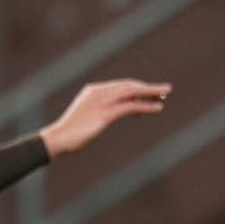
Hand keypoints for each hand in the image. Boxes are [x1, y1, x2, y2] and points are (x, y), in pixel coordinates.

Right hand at [40, 79, 171, 157]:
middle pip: (129, 85)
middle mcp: (99, 92)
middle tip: (165, 90)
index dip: (137, 88)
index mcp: (93, 90)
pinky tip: (157, 107)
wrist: (58, 138)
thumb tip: (107, 117)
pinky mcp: (106, 114)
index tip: (151, 93)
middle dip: (148, 87)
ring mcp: (103, 101)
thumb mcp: (84, 118)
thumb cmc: (69, 133)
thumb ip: (97, 113)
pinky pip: (131, 106)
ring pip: (132, 92)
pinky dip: (145, 105)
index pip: (121, 85)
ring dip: (151, 92)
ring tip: (165, 94)